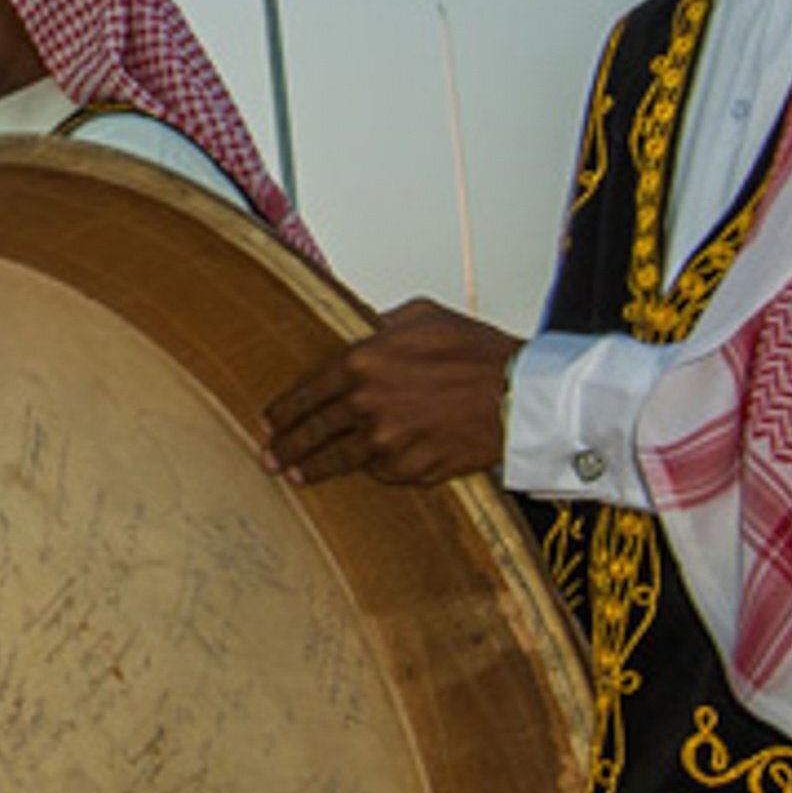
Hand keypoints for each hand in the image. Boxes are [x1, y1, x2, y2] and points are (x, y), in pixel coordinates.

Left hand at [266, 301, 524, 488]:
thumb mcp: (424, 317)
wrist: (523, 395)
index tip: (269, 420)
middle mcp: (366, 403)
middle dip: (286, 446)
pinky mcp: (411, 468)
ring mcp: (387, 440)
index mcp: (363, 362)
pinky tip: (363, 471)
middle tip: (268, 456)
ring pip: (338, 460)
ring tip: (295, 475)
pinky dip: (373, 470)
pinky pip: (380, 473)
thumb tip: (361, 329)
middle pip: (313, 431)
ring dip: (312, 469)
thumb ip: (382, 324)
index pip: (307, 391)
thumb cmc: (480, 353)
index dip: (283, 409)